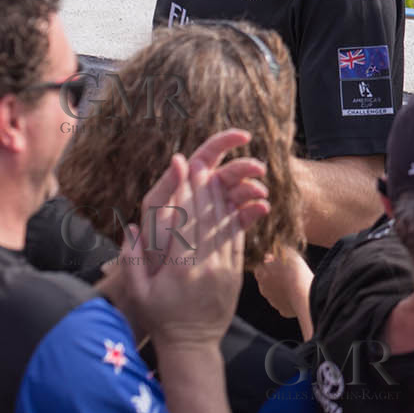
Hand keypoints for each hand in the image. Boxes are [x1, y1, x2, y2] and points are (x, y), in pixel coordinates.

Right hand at [115, 137, 258, 348]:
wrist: (193, 346)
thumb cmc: (161, 319)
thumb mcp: (139, 293)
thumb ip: (132, 260)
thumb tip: (131, 227)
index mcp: (180, 267)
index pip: (184, 219)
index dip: (184, 190)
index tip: (182, 168)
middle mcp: (205, 265)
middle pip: (207, 216)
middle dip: (203, 186)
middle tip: (200, 163)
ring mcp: (224, 269)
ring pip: (224, 225)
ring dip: (221, 198)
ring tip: (216, 175)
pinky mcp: (236, 274)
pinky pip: (235, 239)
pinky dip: (233, 218)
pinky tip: (229, 202)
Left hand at [136, 130, 268, 275]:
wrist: (158, 276)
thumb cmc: (151, 240)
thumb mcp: (155, 210)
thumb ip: (168, 185)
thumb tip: (179, 157)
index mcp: (188, 180)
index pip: (210, 152)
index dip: (228, 140)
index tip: (245, 136)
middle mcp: (205, 191)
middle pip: (231, 170)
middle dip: (247, 166)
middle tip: (260, 169)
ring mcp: (218, 209)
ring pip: (241, 191)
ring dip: (253, 188)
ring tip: (260, 194)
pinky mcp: (228, 228)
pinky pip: (245, 215)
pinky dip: (254, 210)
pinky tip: (262, 209)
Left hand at [254, 247, 313, 332]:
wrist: (303, 292)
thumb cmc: (294, 269)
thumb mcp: (285, 251)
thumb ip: (275, 249)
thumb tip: (271, 247)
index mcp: (260, 273)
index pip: (260, 266)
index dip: (270, 262)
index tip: (280, 260)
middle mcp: (263, 288)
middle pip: (268, 280)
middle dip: (276, 276)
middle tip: (289, 271)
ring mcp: (272, 301)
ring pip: (277, 293)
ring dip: (284, 288)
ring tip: (296, 283)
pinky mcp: (283, 310)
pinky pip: (286, 304)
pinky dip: (291, 300)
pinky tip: (298, 294)